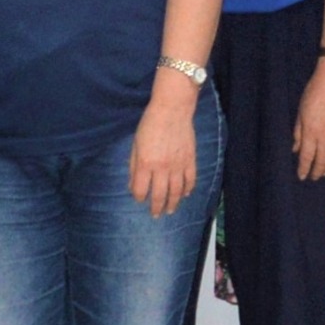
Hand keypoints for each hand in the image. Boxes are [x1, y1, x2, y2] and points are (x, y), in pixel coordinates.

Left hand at [127, 81, 202, 216]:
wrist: (173, 109)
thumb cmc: (150, 124)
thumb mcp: (135, 144)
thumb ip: (134, 166)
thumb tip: (133, 185)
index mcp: (145, 164)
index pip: (141, 190)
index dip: (139, 197)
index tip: (140, 199)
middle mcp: (162, 168)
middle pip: (159, 195)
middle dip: (156, 208)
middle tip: (156, 215)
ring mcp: (178, 165)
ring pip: (176, 192)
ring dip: (173, 204)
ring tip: (170, 210)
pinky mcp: (190, 160)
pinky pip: (190, 180)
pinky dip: (188, 189)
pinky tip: (185, 194)